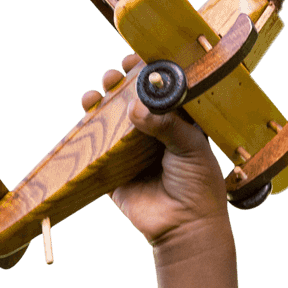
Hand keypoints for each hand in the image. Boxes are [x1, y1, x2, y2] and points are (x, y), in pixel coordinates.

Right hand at [80, 53, 229, 246]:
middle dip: (125, 80)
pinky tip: (88, 106)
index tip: (142, 59)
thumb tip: (136, 106)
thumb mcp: (191, 148)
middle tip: (121, 72)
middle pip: (134, 98)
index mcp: (181, 124)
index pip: (164, 90)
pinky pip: (97, 141)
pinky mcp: (115, 165)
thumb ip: (167, 123)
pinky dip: (89, 121)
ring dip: (105, 95)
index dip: (152, 73)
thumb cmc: (198, 186)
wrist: (185, 227)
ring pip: (113, 114)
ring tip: (104, 86)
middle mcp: (156, 132)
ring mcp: (133, 148)